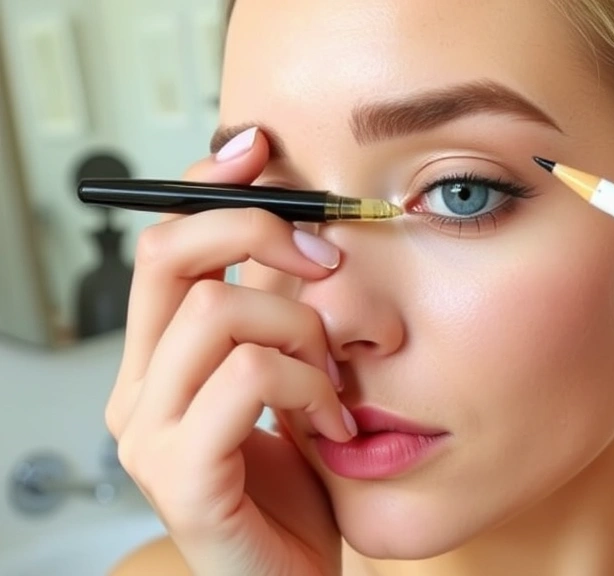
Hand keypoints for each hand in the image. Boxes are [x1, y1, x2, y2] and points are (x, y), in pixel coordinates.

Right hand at [106, 128, 355, 574]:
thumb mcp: (292, 384)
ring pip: (219, 311)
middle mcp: (139, 392)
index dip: (204, 185)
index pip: (162, 245)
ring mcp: (151, 437)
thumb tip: (307, 235)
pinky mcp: (183, 478)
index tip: (258, 148)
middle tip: (325, 260)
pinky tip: (334, 425)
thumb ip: (281, 320)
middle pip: (171, 256)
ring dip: (302, 332)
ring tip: (333, 384)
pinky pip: (249, 380)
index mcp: (161, 363)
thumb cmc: (298, 488)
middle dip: (258, 231)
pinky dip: (309, 388)